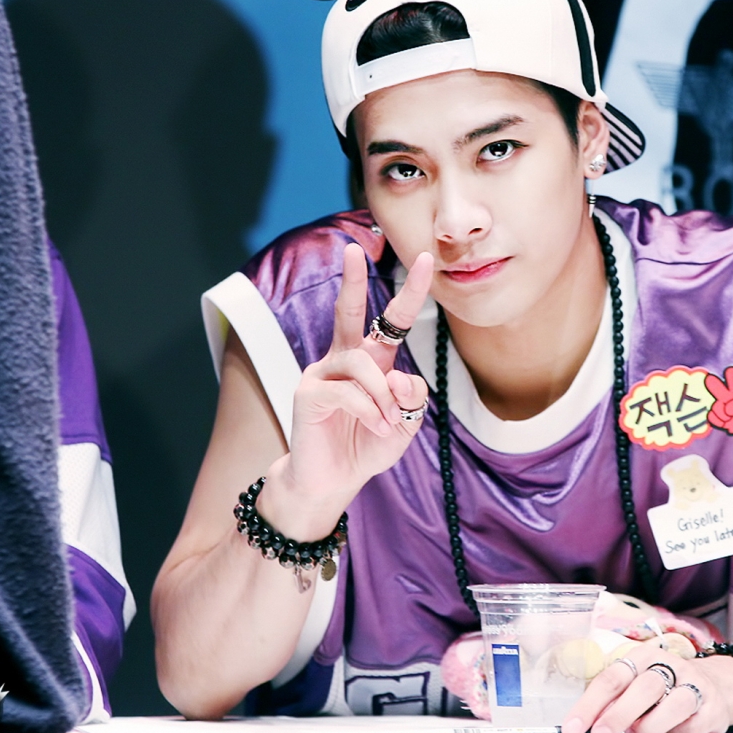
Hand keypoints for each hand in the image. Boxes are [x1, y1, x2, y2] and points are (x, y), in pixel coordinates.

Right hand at [270, 244, 433, 525]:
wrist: (331, 482)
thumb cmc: (365, 448)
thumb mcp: (404, 425)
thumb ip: (412, 400)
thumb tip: (404, 378)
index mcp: (372, 361)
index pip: (392, 320)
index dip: (409, 291)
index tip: (423, 259)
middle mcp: (345, 359)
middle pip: (349, 312)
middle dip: (353, 280)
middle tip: (354, 249)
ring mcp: (322, 374)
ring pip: (363, 364)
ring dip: (384, 396)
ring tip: (389, 424)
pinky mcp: (308, 394)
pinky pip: (348, 392)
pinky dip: (369, 412)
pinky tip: (376, 430)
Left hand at [561, 644, 732, 732]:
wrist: (719, 686)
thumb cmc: (666, 689)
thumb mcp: (638, 688)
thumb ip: (618, 702)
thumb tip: (593, 724)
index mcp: (644, 658)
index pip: (612, 678)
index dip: (590, 704)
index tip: (573, 728)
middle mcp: (670, 665)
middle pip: (643, 688)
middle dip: (619, 714)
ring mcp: (695, 684)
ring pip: (673, 704)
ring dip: (650, 726)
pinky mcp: (713, 707)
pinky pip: (693, 725)